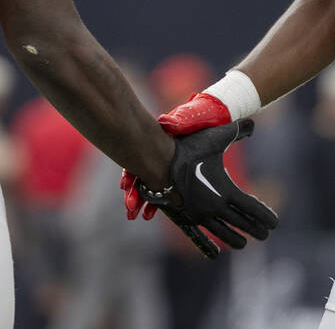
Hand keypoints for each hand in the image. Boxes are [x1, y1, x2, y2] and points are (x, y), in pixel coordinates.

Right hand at [122, 91, 235, 219]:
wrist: (209, 121)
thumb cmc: (199, 119)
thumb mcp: (190, 119)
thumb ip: (179, 121)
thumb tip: (166, 122)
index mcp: (160, 142)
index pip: (141, 158)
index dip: (132, 173)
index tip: (125, 186)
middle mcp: (159, 155)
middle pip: (140, 175)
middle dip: (134, 192)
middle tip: (130, 206)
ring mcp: (164, 166)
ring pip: (147, 186)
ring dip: (140, 200)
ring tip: (133, 214)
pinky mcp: (171, 176)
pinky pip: (159, 191)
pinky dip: (152, 203)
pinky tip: (147, 214)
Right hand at [130, 119, 276, 258]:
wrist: (157, 160)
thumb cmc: (188, 147)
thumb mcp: (216, 136)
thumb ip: (237, 130)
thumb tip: (253, 124)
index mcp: (227, 191)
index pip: (253, 209)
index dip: (266, 217)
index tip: (275, 223)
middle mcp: (215, 207)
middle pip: (242, 224)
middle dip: (256, 230)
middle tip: (265, 234)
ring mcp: (199, 215)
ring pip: (222, 233)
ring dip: (236, 240)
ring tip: (244, 244)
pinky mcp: (184, 218)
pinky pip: (198, 238)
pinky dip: (208, 247)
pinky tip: (215, 254)